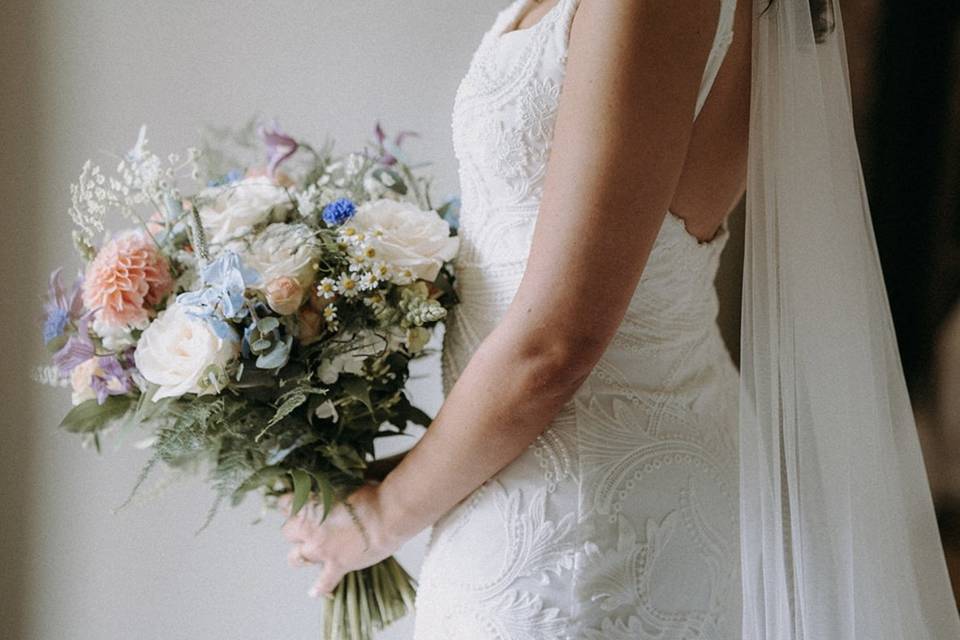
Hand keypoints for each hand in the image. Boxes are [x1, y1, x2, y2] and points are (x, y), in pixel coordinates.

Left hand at [280, 483, 402, 597]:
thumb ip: (330, 489)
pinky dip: (319, 588)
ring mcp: (321, 550)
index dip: (291, 504)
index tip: (299, 503)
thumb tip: (329, 491)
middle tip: (308, 528)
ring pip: (296, 558)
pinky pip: (323, 582)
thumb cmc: (370, 494)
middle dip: (295, 530)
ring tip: (306, 555)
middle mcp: (309, 529)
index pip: (284, 504)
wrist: (388, 514)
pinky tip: (314, 592)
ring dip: (300, 555)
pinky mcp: (336, 565)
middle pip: (288, 532)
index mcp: (309, 505)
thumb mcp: (344, 483)